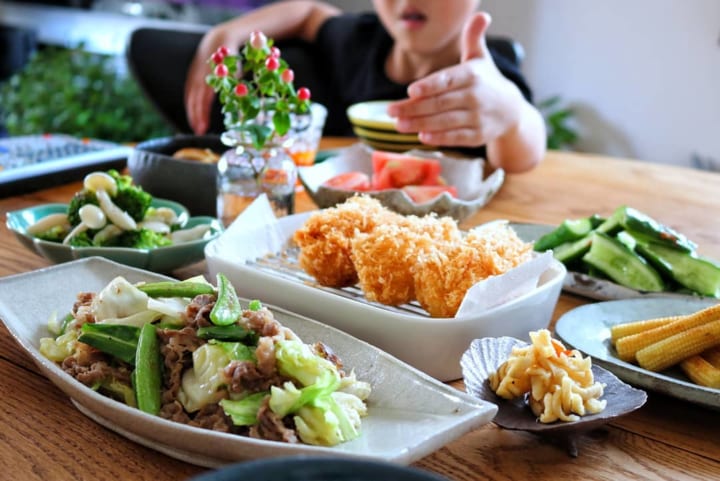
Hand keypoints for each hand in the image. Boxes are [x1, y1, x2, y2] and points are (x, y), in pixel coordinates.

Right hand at [184, 30, 236, 134]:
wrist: (217, 38)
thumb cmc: (232, 55)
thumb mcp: (238, 67)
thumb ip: (237, 82)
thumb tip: (241, 101)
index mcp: (211, 71)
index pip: (205, 95)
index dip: (203, 112)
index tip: (204, 126)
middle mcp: (199, 73)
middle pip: (195, 97)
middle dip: (196, 115)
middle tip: (199, 132)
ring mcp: (193, 74)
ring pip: (190, 95)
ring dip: (192, 112)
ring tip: (197, 128)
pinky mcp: (191, 75)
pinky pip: (189, 92)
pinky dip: (191, 104)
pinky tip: (194, 116)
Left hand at [387, 12, 524, 147]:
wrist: (511, 111)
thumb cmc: (487, 81)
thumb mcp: (481, 58)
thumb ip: (473, 38)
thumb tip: (480, 16)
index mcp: (472, 75)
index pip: (448, 80)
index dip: (429, 86)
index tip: (411, 90)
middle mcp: (476, 97)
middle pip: (440, 103)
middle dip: (414, 108)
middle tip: (391, 110)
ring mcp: (478, 118)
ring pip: (445, 122)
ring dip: (420, 124)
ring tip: (399, 125)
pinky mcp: (478, 136)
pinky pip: (456, 138)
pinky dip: (439, 138)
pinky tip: (421, 137)